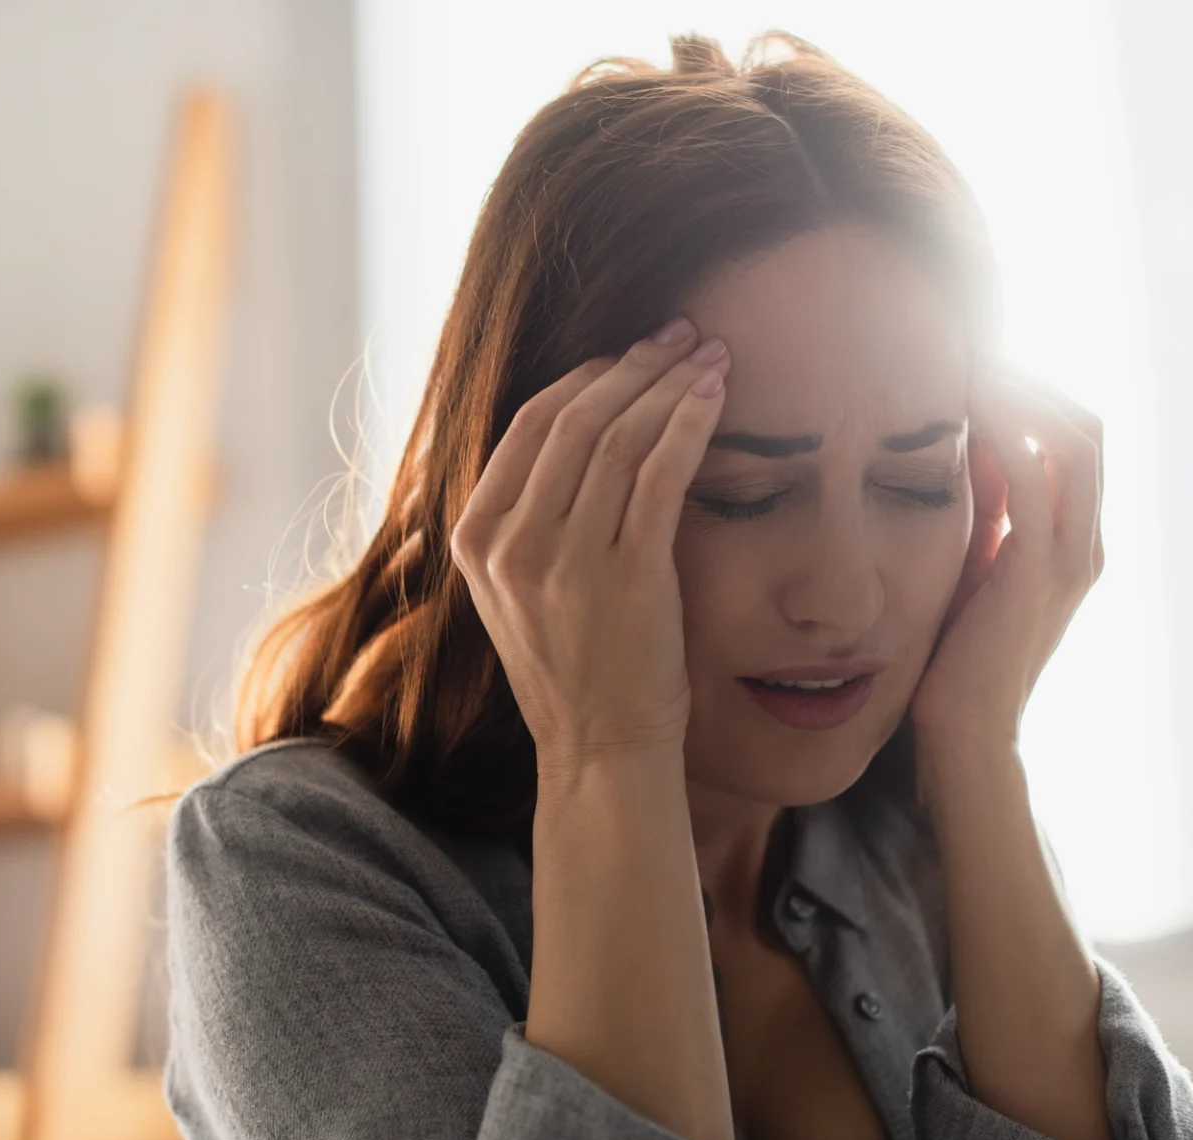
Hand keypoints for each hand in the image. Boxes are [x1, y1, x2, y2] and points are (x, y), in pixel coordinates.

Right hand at [449, 319, 733, 779]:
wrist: (601, 751)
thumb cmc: (575, 670)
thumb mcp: (516, 592)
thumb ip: (524, 523)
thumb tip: (566, 440)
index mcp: (476, 539)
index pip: (530, 425)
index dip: (587, 377)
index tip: (632, 354)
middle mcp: (511, 544)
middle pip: (575, 418)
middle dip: (634, 365)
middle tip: (680, 334)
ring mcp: (565, 561)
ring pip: (620, 437)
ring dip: (670, 384)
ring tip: (709, 355)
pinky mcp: (626, 577)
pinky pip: (660, 474)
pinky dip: (690, 424)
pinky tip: (716, 397)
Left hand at [909, 357, 1104, 752]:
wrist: (963, 738)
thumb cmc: (950, 658)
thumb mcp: (967, 568)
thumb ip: (976, 513)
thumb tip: (954, 445)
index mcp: (1072, 541)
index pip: (1072, 435)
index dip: (1030, 391)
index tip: (968, 363)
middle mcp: (1084, 543)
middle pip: (1084, 424)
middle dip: (1028, 378)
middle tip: (965, 347)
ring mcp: (1070, 558)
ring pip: (1072, 438)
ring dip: (1019, 391)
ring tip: (964, 362)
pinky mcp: (1038, 574)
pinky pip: (1036, 479)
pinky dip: (1005, 433)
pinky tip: (959, 410)